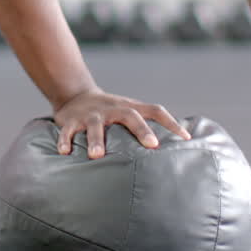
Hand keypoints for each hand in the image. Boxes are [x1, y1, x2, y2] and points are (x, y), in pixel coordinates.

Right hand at [52, 89, 190, 159]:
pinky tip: (64, 152)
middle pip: (130, 116)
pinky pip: (67, 131)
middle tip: (152, 145)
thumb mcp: (127, 111)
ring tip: (97, 156)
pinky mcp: (71, 121)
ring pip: (95, 126)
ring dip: (96, 140)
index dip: (171, 122)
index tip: (186, 137)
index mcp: (129, 108)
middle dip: (141, 130)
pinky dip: (65, 141)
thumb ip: (146, 125)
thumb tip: (176, 146)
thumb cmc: (109, 112)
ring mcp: (91, 115)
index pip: (155, 110)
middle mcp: (112, 109)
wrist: (74, 94)